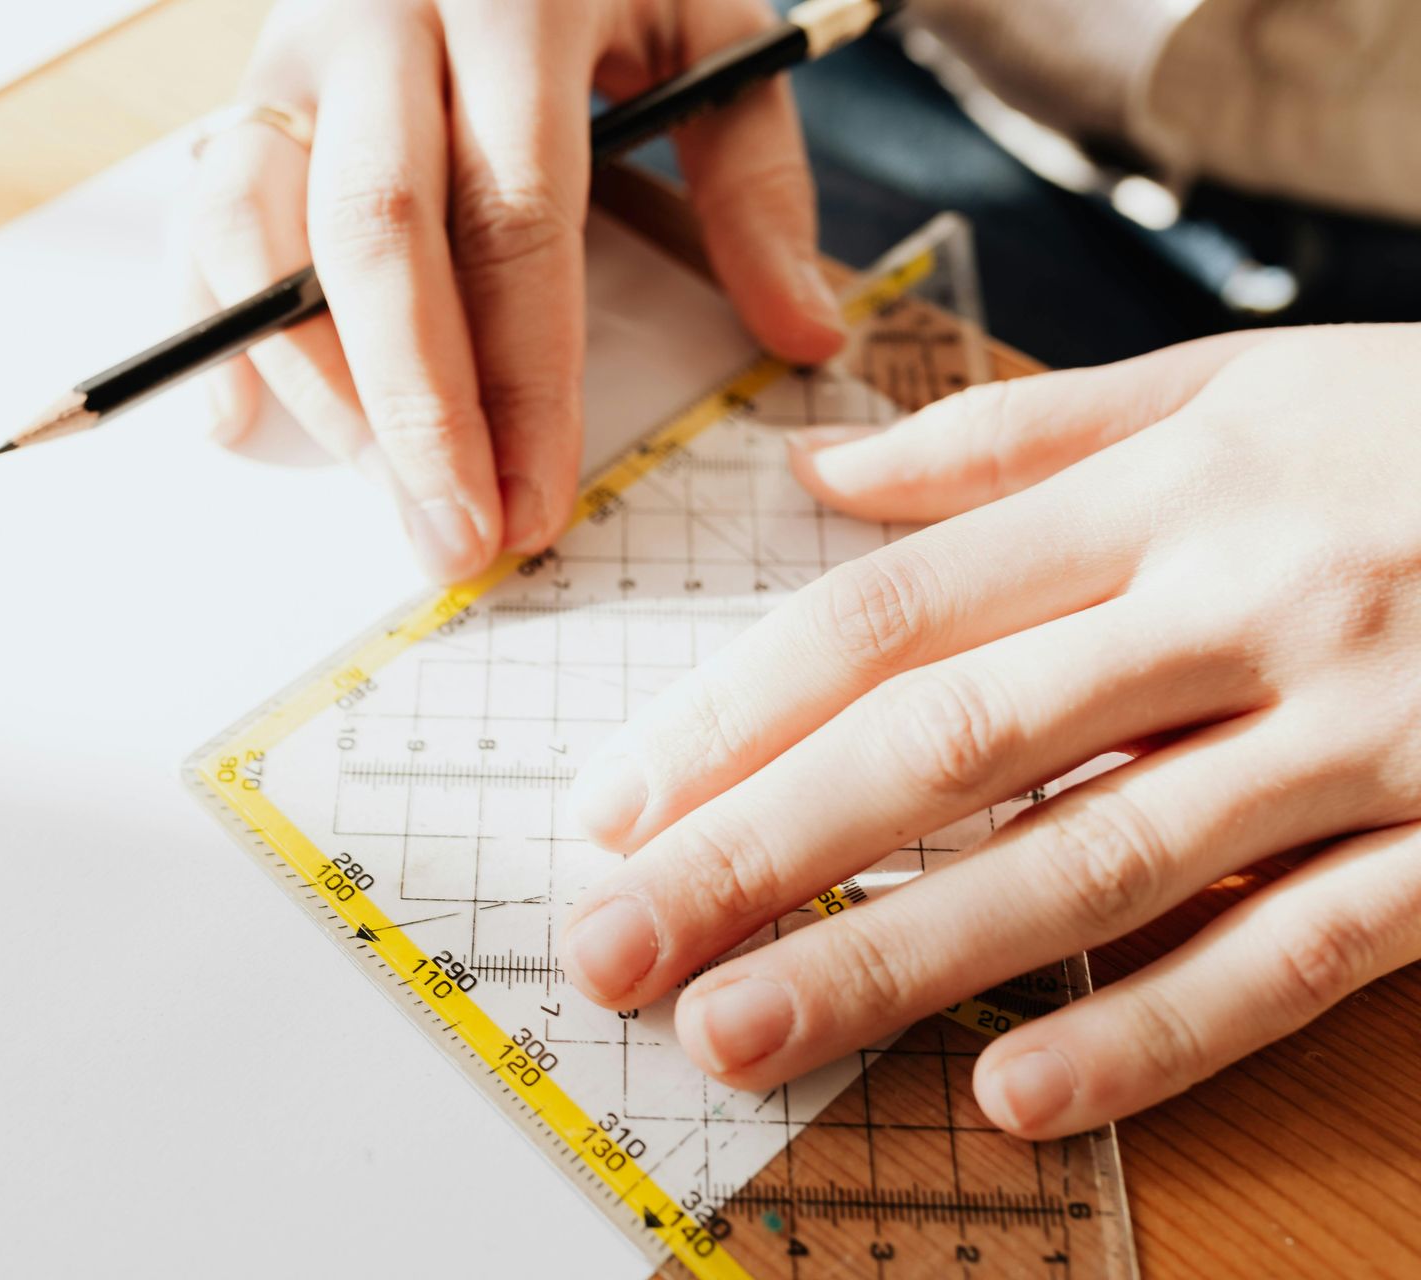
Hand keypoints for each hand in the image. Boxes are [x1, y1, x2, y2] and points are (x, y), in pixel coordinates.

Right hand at [189, 0, 843, 580]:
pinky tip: (240, 419)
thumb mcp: (708, 30)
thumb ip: (756, 179)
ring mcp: (294, 55)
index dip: (525, 382)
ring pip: (267, 235)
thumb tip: (808, 334)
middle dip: (416, 415)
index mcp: (516, 5)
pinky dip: (211, 323)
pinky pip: (199, 215)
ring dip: (320, 389)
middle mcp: (384, 21)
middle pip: (379, 240)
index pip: (517, 222)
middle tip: (455, 542)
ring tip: (388, 503)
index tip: (538, 505)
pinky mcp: (241, 91)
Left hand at [559, 324, 1420, 1137]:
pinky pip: (1290, 959)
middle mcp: (1239, 610)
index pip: (894, 615)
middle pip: (949, 740)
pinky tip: (1012, 1095)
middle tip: (616, 944)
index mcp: (1164, 495)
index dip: (735, 712)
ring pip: (1092, 863)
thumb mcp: (1235, 389)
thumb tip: (822, 471)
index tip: (612, 803)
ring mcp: (1355, 739)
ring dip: (902, 960)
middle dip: (761, 849)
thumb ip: (1017, 433)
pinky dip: (1151, 1033)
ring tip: (746, 1030)